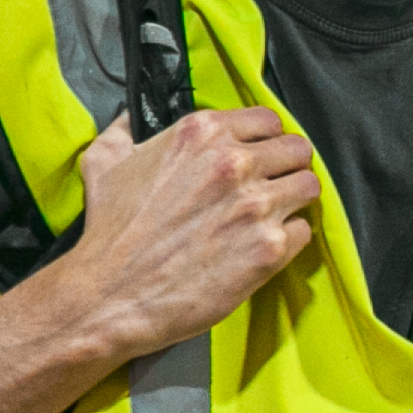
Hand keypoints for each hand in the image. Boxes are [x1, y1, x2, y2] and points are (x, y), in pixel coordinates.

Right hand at [52, 104, 319, 359]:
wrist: (110, 293)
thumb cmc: (109, 232)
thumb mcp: (103, 165)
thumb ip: (123, 134)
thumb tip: (127, 119)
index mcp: (201, 134)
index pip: (267, 120)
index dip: (265, 140)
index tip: (259, 156)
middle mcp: (234, 163)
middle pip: (297, 150)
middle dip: (286, 168)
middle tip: (270, 187)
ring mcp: (256, 205)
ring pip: (309, 187)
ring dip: (294, 201)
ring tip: (272, 217)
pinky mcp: (269, 247)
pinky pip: (303, 231)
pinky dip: (288, 239)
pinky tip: (263, 247)